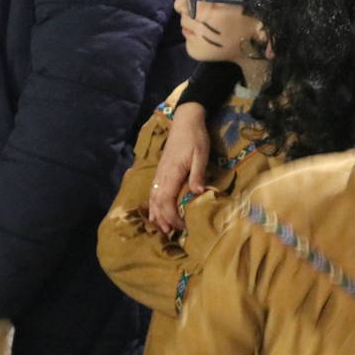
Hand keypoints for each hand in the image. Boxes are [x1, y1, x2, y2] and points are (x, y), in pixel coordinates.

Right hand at [148, 103, 209, 232]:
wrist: (186, 121)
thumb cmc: (196, 138)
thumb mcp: (201, 155)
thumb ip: (198, 174)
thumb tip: (197, 192)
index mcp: (172, 173)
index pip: (167, 201)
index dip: (172, 216)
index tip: (182, 226)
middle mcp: (162, 175)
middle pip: (158, 202)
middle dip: (164, 219)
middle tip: (172, 233)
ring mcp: (160, 173)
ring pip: (153, 197)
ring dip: (157, 213)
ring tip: (162, 228)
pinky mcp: (161, 170)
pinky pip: (154, 190)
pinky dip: (154, 203)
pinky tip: (157, 211)